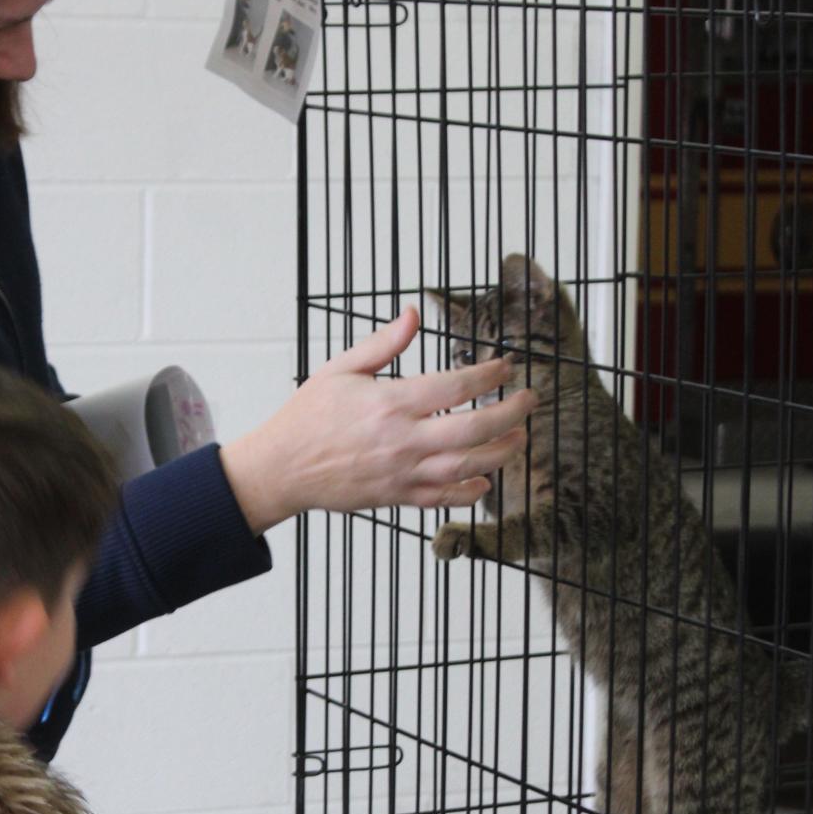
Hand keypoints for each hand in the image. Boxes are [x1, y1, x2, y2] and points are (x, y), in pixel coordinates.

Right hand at [219, 306, 535, 534]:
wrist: (282, 468)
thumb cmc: (308, 416)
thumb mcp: (340, 369)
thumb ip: (383, 344)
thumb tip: (413, 315)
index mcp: (389, 403)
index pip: (455, 387)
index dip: (488, 374)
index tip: (506, 367)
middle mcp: (401, 440)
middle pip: (473, 428)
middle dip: (510, 413)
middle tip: (530, 401)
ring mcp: (401, 472)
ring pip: (467, 466)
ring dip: (501, 451)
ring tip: (519, 436)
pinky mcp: (397, 497)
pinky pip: (443, 498)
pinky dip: (470, 492)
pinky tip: (485, 479)